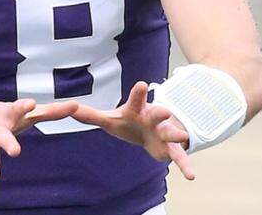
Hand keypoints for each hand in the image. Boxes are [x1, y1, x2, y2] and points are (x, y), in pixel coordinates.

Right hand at [0, 99, 78, 202]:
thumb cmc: (6, 115)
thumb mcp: (26, 112)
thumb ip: (52, 111)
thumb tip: (76, 104)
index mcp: (9, 114)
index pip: (17, 108)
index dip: (23, 106)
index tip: (31, 104)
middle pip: (1, 135)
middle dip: (7, 142)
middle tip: (15, 151)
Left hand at [73, 81, 194, 179]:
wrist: (151, 132)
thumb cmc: (129, 122)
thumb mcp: (110, 119)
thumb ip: (91, 116)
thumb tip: (70, 109)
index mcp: (137, 110)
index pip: (136, 100)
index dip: (139, 93)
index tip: (142, 84)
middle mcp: (153, 118)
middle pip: (157, 114)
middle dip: (161, 112)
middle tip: (166, 110)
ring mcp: (163, 132)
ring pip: (171, 133)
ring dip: (176, 134)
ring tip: (182, 136)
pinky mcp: (169, 148)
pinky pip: (178, 157)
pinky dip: (185, 166)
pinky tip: (191, 176)